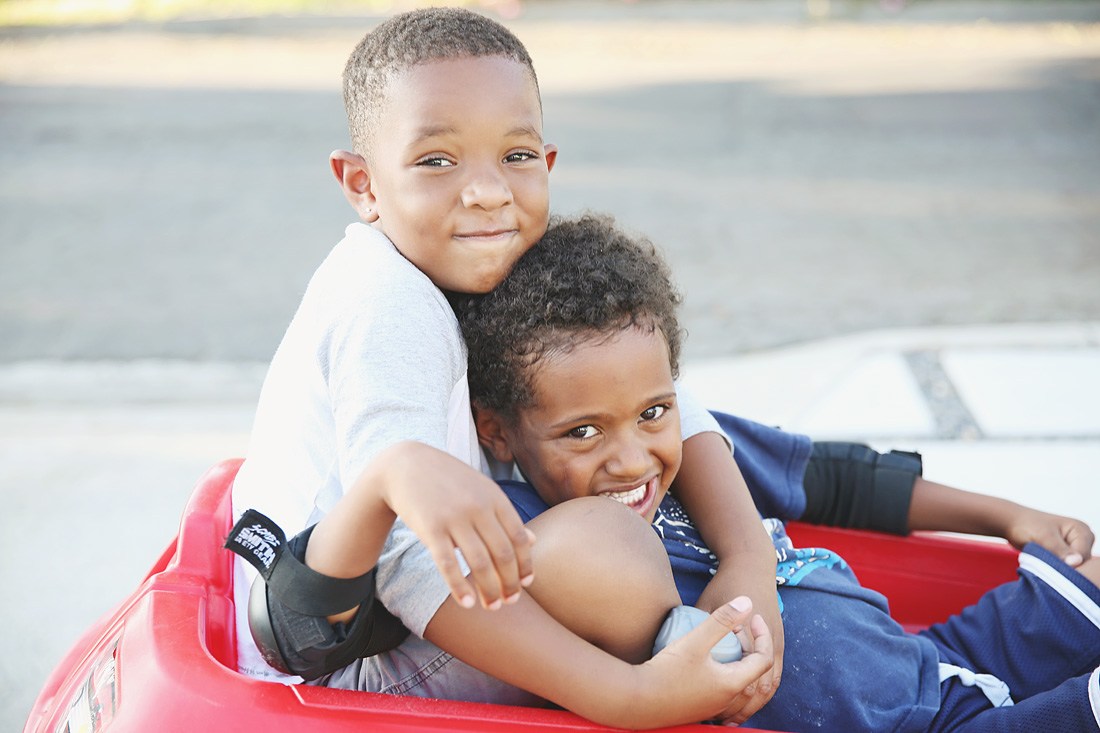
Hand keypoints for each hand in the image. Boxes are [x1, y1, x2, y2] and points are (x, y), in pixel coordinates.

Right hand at [381, 442, 535, 609]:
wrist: (406, 465)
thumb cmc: (449, 480)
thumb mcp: (482, 490)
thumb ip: (506, 515)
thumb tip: (533, 540)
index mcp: (495, 498)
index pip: (519, 538)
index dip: (525, 564)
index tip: (526, 584)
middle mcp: (478, 508)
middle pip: (502, 554)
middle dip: (510, 583)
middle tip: (510, 602)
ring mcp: (454, 518)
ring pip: (479, 563)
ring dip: (489, 590)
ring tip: (492, 607)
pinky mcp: (431, 529)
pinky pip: (448, 564)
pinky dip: (460, 587)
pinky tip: (468, 603)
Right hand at [639, 597, 773, 727]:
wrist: (636, 701)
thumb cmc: (666, 673)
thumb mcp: (695, 641)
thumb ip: (721, 620)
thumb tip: (747, 602)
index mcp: (733, 684)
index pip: (764, 660)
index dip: (763, 636)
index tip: (753, 618)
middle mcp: (727, 700)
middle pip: (754, 673)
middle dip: (752, 647)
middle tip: (737, 628)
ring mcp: (713, 707)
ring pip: (739, 684)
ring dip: (739, 661)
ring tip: (725, 642)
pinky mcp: (699, 708)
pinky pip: (724, 691)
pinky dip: (726, 673)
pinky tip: (709, 661)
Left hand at [1002, 505, 1094, 566]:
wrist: (1011, 524)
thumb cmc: (1026, 525)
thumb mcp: (1043, 537)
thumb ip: (1060, 550)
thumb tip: (1076, 562)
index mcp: (1081, 530)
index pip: (1083, 556)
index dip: (1069, 564)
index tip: (1050, 563)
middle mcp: (1082, 540)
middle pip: (1081, 564)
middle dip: (1063, 567)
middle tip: (1043, 562)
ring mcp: (1074, 548)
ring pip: (1073, 568)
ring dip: (1058, 569)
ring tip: (1040, 560)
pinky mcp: (1065, 555)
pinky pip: (1065, 568)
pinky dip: (1054, 569)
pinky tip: (1042, 564)